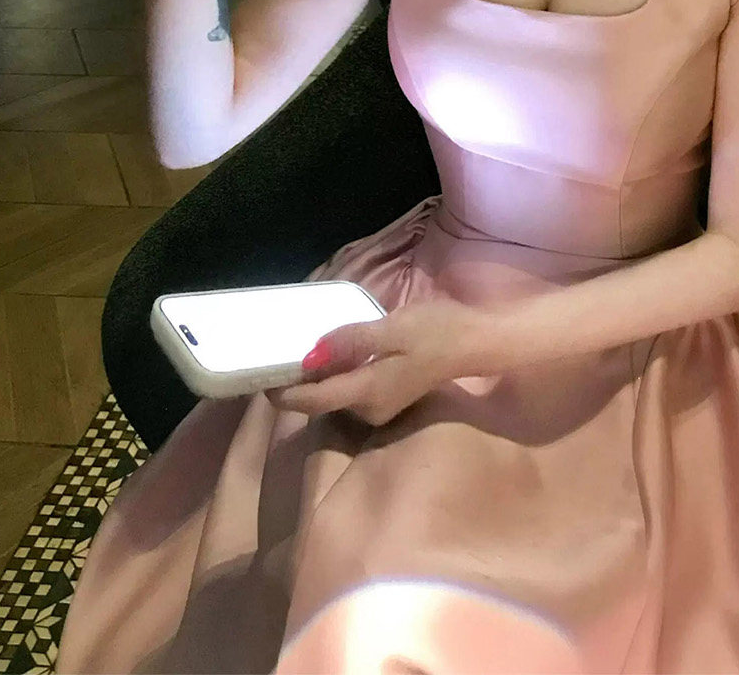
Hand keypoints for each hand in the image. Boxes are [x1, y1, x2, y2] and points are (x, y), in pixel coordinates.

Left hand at [266, 300, 480, 427]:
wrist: (478, 343)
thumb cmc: (436, 331)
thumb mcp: (392, 329)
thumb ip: (350, 342)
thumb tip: (309, 358)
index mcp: (367, 393)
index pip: (313, 401)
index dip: (283, 393)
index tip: (260, 377)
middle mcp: (369, 409)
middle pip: (321, 401)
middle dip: (298, 384)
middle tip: (277, 355)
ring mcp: (381, 407)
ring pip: (336, 396)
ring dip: (318, 378)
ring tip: (301, 350)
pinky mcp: (389, 397)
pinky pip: (352, 390)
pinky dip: (338, 375)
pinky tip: (336, 353)